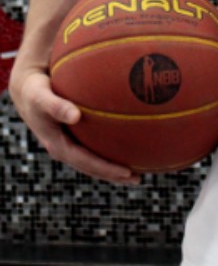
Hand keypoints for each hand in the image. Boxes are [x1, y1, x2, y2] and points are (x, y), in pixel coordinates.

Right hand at [9, 67, 140, 184]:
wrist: (27, 91)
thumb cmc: (36, 93)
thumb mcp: (41, 98)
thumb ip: (56, 106)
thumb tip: (75, 116)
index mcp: (58, 146)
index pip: (86, 162)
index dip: (106, 169)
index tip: (126, 172)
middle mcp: (65, 149)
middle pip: (93, 167)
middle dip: (114, 175)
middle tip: (139, 178)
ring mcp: (69, 144)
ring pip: (94, 160)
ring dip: (114, 167)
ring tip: (139, 170)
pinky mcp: (74, 137)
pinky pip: (95, 146)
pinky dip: (110, 149)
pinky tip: (128, 144)